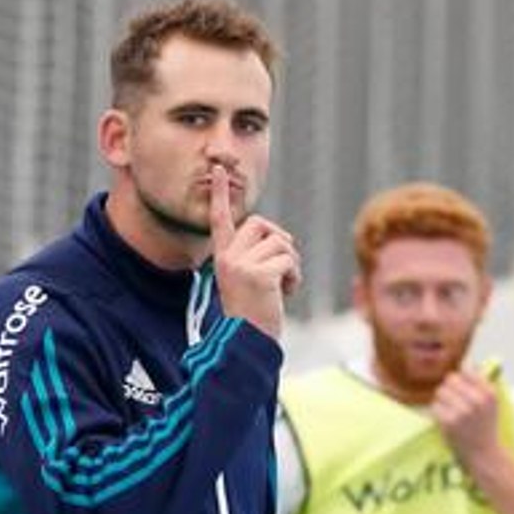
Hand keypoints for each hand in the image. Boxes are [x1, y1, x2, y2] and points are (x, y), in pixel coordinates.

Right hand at [209, 164, 301, 338]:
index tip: (218, 170)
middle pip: (262, 224)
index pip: (220, 220)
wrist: (246, 344)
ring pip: (281, 243)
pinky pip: (289, 259)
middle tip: (283, 269)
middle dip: (280, 242)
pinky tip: (288, 292)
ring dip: (291, 263)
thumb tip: (282, 240)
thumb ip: (257, 256)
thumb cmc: (252, 315)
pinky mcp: (258, 275)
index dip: (219, 194)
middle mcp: (228, 258)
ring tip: (285, 285)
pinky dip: (295, 275)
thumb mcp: (250, 280)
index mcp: (223, 257)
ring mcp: (241, 265)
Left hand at [431, 369, 503, 469]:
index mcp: (489, 392)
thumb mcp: (491, 402)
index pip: (466, 371)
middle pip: (450, 379)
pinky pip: (435, 406)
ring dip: (442, 400)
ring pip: (441, 391)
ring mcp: (462, 411)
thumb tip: (467, 361)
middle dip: (450, 389)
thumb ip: (480, 382)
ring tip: (451, 411)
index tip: (462, 390)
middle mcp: (477, 400)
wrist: (484, 454)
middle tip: (455, 403)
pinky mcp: (449, 422)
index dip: (461, 380)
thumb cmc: (485, 426)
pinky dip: (438, 412)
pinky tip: (447, 421)